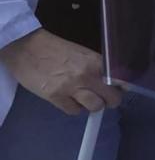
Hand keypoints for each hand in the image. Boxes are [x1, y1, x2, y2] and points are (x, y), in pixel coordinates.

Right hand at [0, 30, 122, 114]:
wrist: (27, 48)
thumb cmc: (54, 48)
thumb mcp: (81, 53)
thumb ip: (97, 66)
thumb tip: (112, 80)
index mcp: (96, 61)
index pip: (121, 80)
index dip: (122, 88)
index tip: (119, 90)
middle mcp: (87, 75)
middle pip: (112, 98)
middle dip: (110, 100)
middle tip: (104, 98)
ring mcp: (71, 87)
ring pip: (95, 107)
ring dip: (93, 105)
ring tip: (86, 100)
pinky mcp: (55, 97)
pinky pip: (74, 111)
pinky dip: (74, 108)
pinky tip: (70, 100)